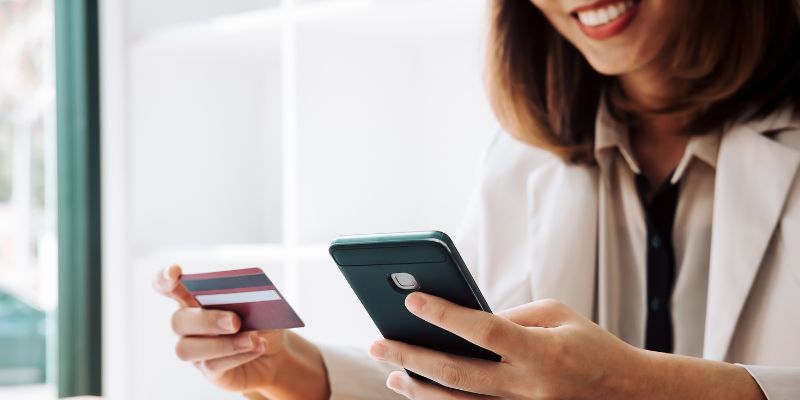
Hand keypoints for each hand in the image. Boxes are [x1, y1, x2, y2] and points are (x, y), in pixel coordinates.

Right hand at [154, 265, 329, 398]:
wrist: (274, 352)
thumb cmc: (260, 320)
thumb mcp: (259, 304)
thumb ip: (245, 297)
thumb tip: (241, 300)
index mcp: (193, 298)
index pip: (166, 286)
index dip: (165, 279)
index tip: (175, 272)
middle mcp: (188, 324)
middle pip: (178, 321)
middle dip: (206, 320)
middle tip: (235, 321)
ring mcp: (195, 349)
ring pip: (188, 348)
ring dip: (223, 344)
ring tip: (253, 339)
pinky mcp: (208, 370)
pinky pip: (213, 364)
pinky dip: (238, 355)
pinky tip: (257, 346)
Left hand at [369, 293, 765, 399]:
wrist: (629, 393)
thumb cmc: (590, 344)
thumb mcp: (556, 313)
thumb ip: (509, 316)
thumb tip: (462, 320)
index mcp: (541, 350)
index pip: (484, 331)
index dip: (446, 315)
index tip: (413, 300)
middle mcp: (528, 386)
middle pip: (456, 373)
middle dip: (411, 357)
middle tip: (377, 344)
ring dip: (419, 389)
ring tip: (392, 375)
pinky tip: (421, 394)